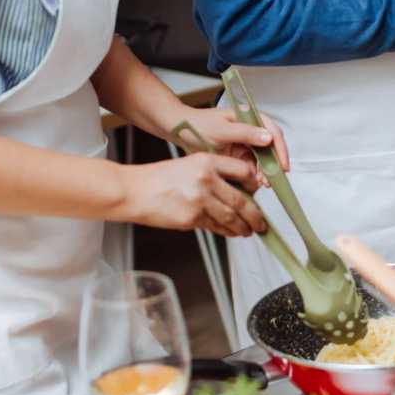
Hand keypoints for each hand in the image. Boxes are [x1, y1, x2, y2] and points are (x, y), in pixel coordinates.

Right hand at [119, 153, 265, 237]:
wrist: (134, 191)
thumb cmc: (160, 179)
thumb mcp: (190, 165)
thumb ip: (214, 174)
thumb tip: (238, 191)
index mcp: (207, 161)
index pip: (243, 171)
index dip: (254, 185)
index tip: (258, 193)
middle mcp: (206, 179)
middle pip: (241, 200)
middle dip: (255, 216)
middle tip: (261, 223)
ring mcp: (199, 200)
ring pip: (231, 218)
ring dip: (243, 227)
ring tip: (248, 231)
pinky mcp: (191, 218)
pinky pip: (215, 227)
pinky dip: (226, 231)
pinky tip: (231, 232)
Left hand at [169, 106, 288, 183]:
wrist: (179, 131)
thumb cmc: (198, 125)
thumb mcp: (222, 129)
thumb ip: (245, 133)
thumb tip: (268, 138)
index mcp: (250, 117)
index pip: (273, 132)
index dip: (281, 150)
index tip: (282, 167)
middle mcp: (251, 129)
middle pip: (271, 148)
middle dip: (272, 165)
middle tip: (270, 181)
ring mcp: (245, 143)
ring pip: (262, 160)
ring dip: (263, 172)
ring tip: (260, 184)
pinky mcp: (238, 155)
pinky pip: (251, 166)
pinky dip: (253, 175)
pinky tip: (251, 183)